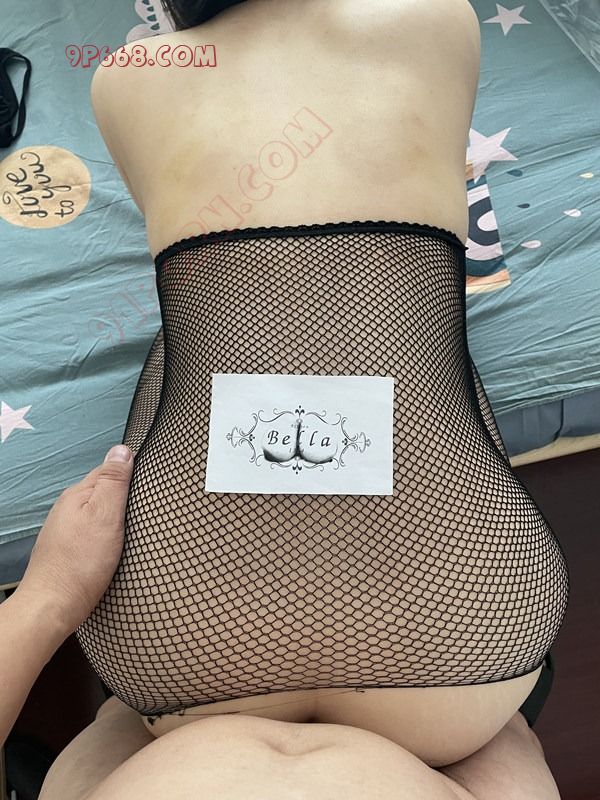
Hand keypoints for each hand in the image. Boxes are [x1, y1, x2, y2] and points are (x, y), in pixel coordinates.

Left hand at [16, 445, 133, 636]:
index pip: (108, 469)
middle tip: (148, 506)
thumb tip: (121, 449)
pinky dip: (107, 533)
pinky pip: (92, 531)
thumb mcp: (105, 515)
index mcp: (78, 494)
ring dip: (115, 516)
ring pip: (97, 512)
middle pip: (102, 492)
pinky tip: (115, 544)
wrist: (53, 607)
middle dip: (123, 496)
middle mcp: (68, 508)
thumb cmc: (81, 564)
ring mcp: (66, 530)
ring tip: (135, 525)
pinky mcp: (68, 550)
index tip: (151, 482)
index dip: (130, 473)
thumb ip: (113, 482)